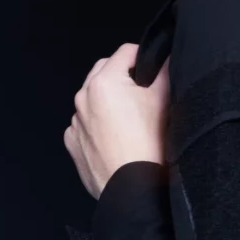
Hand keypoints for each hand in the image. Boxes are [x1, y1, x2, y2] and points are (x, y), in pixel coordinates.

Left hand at [64, 44, 169, 198]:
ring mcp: (75, 122)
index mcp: (104, 81)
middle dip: (122, 74)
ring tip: (130, 117)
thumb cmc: (149, 142)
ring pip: (92, 97)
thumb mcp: (163, 99)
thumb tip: (167, 56)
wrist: (133, 188)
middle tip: (143, 91)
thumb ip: (166, 70)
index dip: (144, 56)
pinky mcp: (72, 143)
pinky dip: (97, 122)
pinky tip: (115, 135)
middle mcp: (83, 97)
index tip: (155, 69)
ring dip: (108, 98)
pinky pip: (84, 123)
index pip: (126, 51)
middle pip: (104, 70)